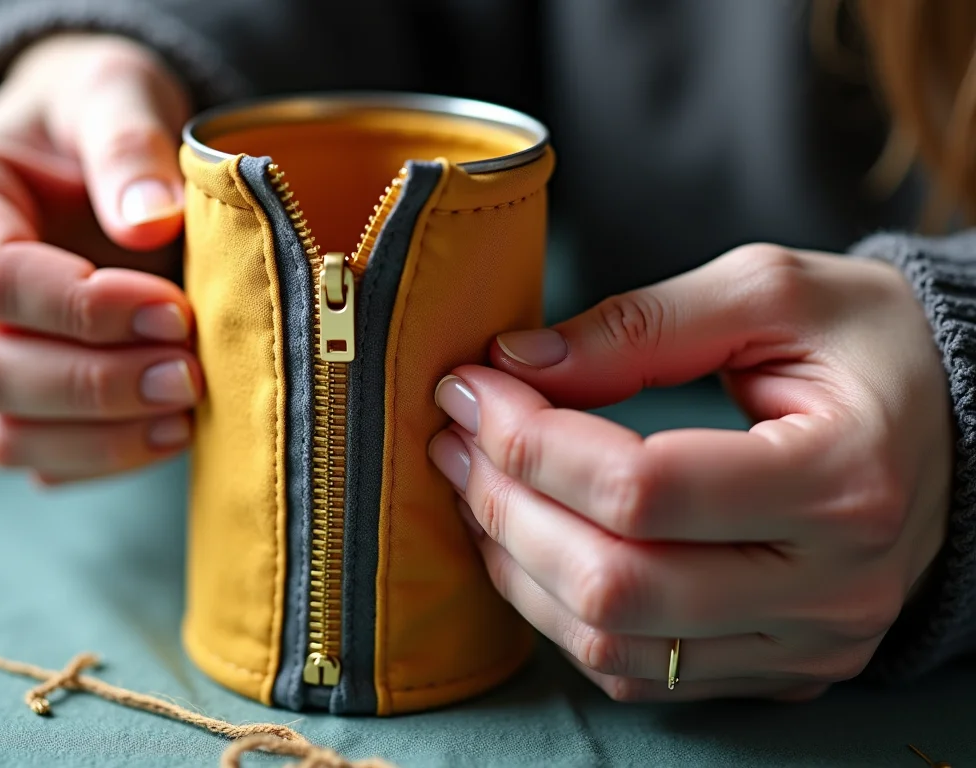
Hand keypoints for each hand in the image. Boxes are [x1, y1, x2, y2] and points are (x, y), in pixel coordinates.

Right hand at [0, 34, 200, 484]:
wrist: (89, 153)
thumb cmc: (93, 116)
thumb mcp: (114, 91)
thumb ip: (127, 142)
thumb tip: (151, 222)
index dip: (84, 308)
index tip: (173, 310)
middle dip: (95, 383)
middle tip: (188, 372)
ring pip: (3, 433)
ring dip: (101, 436)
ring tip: (186, 410)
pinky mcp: (11, 400)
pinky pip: (39, 458)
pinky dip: (105, 458)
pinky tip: (172, 430)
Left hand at [429, 243, 951, 700]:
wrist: (951, 428)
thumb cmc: (865, 348)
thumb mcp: (772, 293)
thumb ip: (640, 324)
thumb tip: (515, 362)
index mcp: (843, 477)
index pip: (643, 488)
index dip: (531, 440)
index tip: (472, 385)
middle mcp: (832, 587)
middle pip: (615, 581)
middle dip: (504, 504)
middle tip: (454, 436)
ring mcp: (804, 643)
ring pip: (611, 641)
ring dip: (514, 563)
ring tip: (474, 482)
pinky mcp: (775, 669)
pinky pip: (634, 670)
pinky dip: (556, 611)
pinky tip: (525, 542)